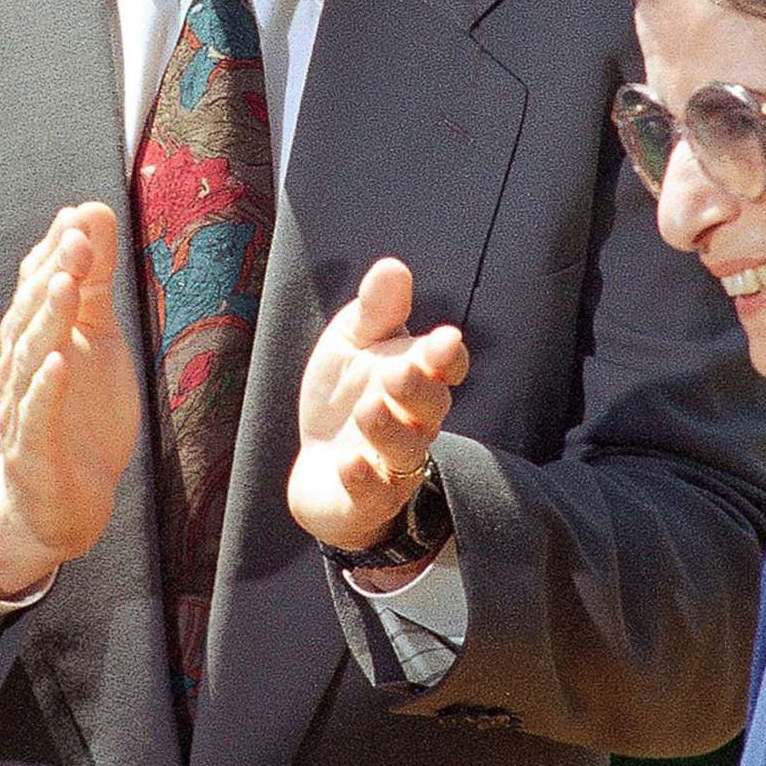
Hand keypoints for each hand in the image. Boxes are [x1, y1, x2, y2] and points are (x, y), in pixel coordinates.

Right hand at [0, 203, 139, 597]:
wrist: (62, 504)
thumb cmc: (79, 414)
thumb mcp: (97, 338)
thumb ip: (96, 279)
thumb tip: (92, 210)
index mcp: (36, 341)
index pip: (37, 289)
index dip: (55, 253)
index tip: (78, 216)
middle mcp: (22, 371)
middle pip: (30, 318)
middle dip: (53, 275)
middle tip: (77, 239)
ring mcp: (24, 412)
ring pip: (29, 361)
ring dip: (46, 321)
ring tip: (65, 284)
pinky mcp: (34, 453)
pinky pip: (36, 419)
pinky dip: (46, 390)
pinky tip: (60, 363)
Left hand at [287, 258, 469, 555]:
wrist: (318, 467)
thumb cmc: (343, 396)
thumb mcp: (351, 344)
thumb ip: (374, 311)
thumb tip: (393, 266)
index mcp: (415, 377)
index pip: (445, 368)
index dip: (447, 357)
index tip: (443, 340)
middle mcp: (414, 421)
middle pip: (432, 406)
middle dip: (419, 389)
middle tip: (399, 372)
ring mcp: (394, 464)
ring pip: (407, 450)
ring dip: (390, 430)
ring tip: (368, 410)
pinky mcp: (368, 499)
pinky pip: (375, 494)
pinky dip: (364, 479)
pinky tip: (348, 463)